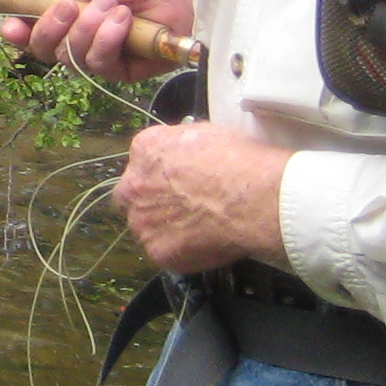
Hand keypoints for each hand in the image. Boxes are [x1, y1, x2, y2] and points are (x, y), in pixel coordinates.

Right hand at [0, 0, 198, 82]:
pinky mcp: (122, 69)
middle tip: (67, 6)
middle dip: (48, 28)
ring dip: (86, 28)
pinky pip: (98, 63)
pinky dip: (107, 39)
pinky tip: (124, 20)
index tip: (9, 24)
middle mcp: (80, 31)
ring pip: (69, 57)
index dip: (17, 28)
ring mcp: (100, 51)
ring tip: (113, 5)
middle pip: (43, 48)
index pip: (33, 25)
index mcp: (68, 5)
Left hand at [115, 122, 289, 274]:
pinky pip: (165, 252)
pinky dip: (182, 251)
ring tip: (199, 228)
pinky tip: (206, 243)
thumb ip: (183, 146)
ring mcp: (143, 221)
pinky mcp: (157, 250)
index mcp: (145, 150)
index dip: (162, 174)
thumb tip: (187, 154)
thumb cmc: (238, 163)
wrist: (252, 199)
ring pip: (146, 227)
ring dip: (165, 228)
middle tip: (181, 207)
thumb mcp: (208, 133)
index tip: (180, 182)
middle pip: (133, 196)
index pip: (142, 163)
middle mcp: (134, 185)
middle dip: (151, 201)